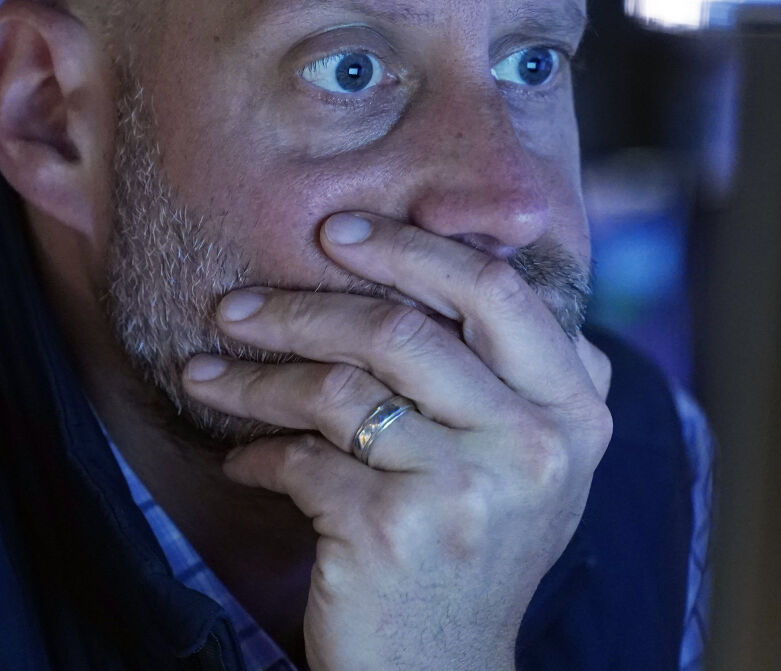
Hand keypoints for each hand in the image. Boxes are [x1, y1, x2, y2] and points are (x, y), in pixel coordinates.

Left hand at [181, 212, 613, 670]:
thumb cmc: (475, 549)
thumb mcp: (532, 460)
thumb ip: (522, 370)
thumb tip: (463, 248)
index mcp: (575, 411)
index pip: (498, 290)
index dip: (412, 249)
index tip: (337, 232)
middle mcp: (533, 445)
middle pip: (404, 329)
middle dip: (304, 305)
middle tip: (238, 302)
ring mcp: (465, 489)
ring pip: (338, 389)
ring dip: (256, 377)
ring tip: (205, 371)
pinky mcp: (392, 531)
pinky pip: (301, 459)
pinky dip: (257, 453)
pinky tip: (239, 457)